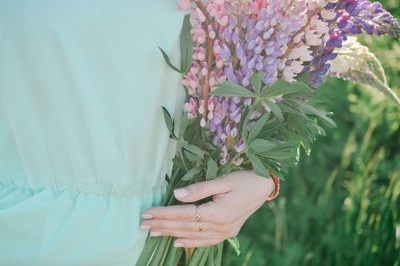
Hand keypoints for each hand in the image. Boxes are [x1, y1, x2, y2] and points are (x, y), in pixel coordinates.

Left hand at [140, 170, 275, 247]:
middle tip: (142, 225)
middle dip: (162, 225)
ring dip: (171, 234)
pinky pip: (206, 241)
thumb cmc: (244, 179)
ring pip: (192, 235)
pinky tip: (178, 243)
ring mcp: (225, 232)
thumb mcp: (222, 180)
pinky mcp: (228, 232)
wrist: (265, 186)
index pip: (184, 214)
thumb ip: (199, 189)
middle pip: (185, 226)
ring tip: (153, 233)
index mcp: (217, 212)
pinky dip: (190, 243)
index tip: (147, 213)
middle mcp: (220, 226)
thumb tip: (176, 194)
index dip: (164, 213)